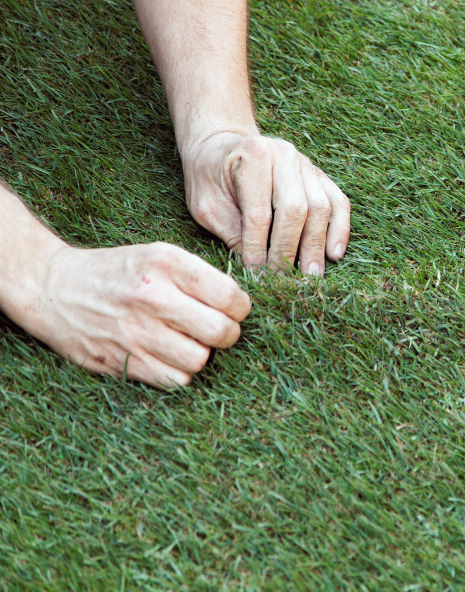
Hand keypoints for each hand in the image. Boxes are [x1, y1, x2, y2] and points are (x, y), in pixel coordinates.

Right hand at [14, 242, 250, 387]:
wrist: (53, 288)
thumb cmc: (117, 272)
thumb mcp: (157, 255)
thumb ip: (198, 276)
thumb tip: (241, 305)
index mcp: (166, 263)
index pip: (230, 296)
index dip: (240, 308)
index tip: (233, 310)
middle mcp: (152, 296)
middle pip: (220, 332)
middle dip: (228, 335)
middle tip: (219, 330)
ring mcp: (135, 331)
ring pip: (200, 360)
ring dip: (201, 354)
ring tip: (188, 342)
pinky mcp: (121, 360)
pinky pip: (175, 380)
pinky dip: (179, 372)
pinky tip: (168, 356)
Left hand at [181, 132, 350, 274]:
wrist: (221, 147)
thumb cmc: (210, 178)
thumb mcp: (207, 205)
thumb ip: (232, 233)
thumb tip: (259, 270)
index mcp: (253, 156)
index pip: (260, 213)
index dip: (260, 248)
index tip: (258, 275)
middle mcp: (285, 155)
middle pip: (297, 209)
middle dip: (290, 249)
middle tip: (286, 279)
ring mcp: (306, 164)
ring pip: (322, 207)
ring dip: (317, 245)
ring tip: (311, 275)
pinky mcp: (319, 175)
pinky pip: (338, 202)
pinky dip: (340, 229)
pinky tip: (334, 253)